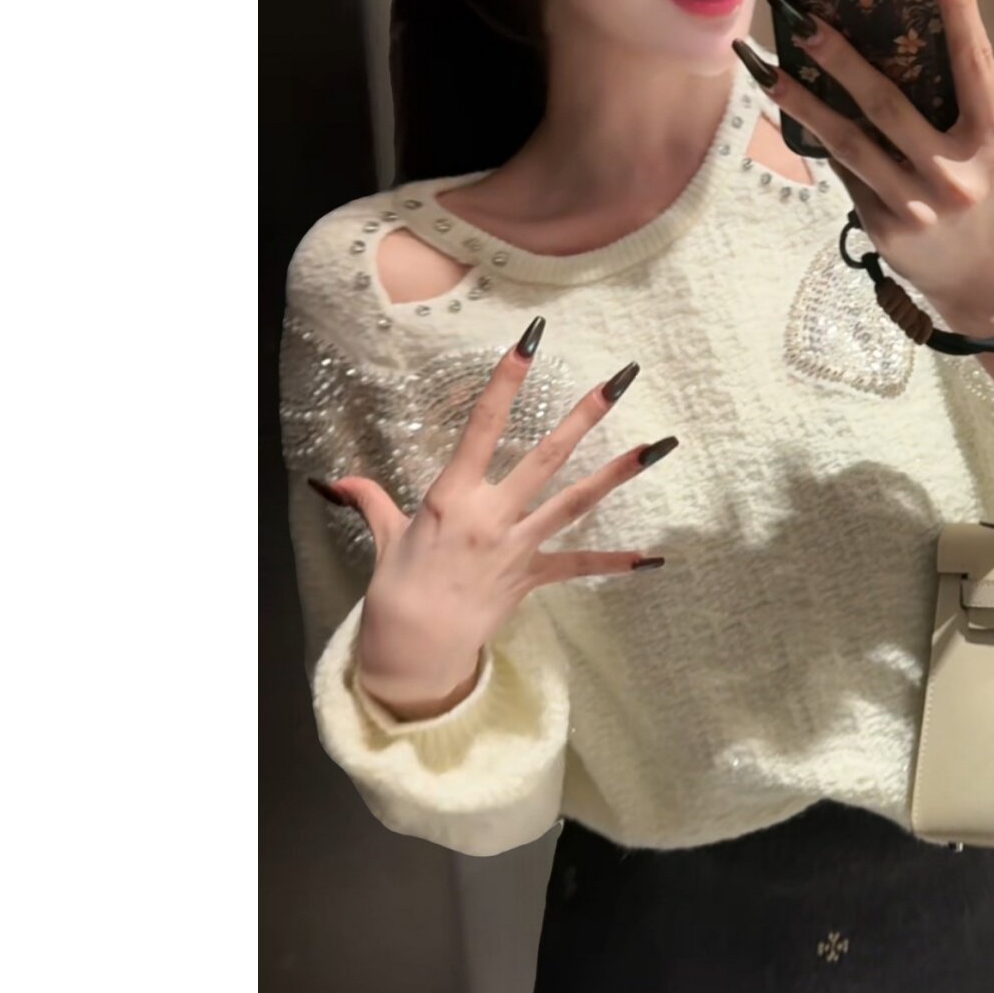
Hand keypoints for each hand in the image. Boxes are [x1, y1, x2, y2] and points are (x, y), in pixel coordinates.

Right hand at [317, 337, 673, 718]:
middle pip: (545, 456)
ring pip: (575, 501)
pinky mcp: (531, 577)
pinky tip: (652, 559)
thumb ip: (370, 501)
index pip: (482, 427)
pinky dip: (614, 563)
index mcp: (452, 495)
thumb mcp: (386, 537)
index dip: (505, 382)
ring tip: (657, 447)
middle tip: (619, 380)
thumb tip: (337, 480)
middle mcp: (491, 514)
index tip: (528, 344)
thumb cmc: (397, 589)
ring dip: (616, 473)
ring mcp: (517, 545)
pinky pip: (578, 567)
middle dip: (585, 416)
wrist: (413, 648)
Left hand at [757, 0, 993, 329]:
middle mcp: (956, 174)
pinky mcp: (885, 227)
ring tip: (767, 68)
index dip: (961, 11)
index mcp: (992, 143)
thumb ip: (955, 110)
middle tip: (802, 19)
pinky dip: (817, 140)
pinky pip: (844, 173)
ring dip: (802, 101)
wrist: (982, 284)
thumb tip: (898, 43)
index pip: (975, 65)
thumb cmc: (981, 201)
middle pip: (888, 105)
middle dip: (840, 59)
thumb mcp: (986, 154)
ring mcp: (917, 205)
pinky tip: (786, 110)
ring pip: (849, 142)